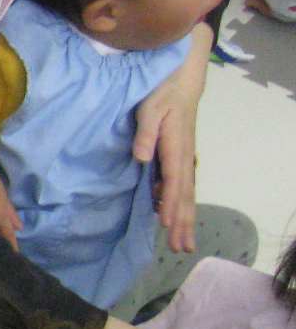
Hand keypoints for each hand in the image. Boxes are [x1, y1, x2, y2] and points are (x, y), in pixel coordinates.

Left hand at [134, 26, 207, 253]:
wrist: (181, 80)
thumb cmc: (162, 94)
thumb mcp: (150, 108)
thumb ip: (146, 132)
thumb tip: (142, 157)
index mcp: (175, 147)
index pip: (173, 181)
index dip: (170, 203)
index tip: (167, 224)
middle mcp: (183, 157)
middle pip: (185, 195)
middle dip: (183, 222)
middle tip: (181, 248)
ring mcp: (184, 158)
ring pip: (186, 194)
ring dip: (185, 218)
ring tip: (183, 243)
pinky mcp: (180, 157)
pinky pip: (181, 186)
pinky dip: (180, 205)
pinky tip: (171, 218)